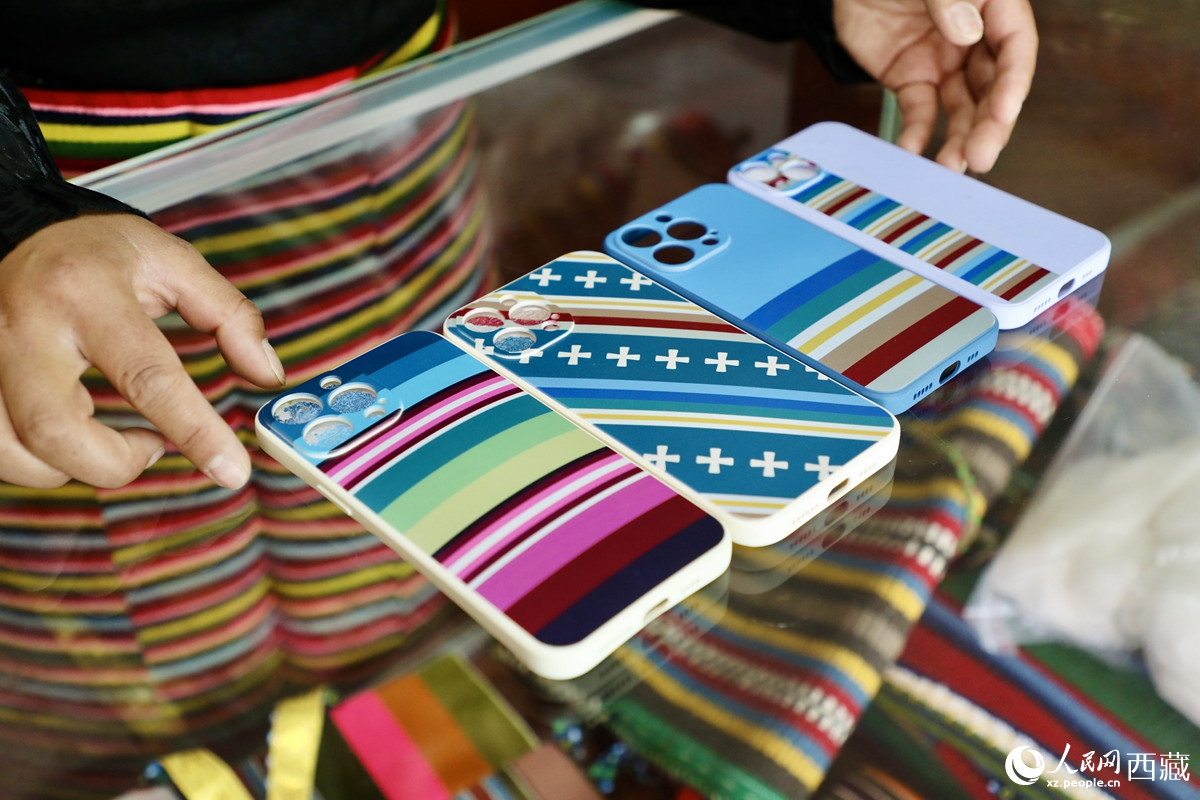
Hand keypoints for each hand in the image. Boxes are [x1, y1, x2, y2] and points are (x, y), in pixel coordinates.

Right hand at [0, 213, 285, 489]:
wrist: (15, 232)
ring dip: (74, 468)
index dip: (195, 430)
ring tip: (113, 442)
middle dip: (113, 464)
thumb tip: (268, 374)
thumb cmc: (97, 255)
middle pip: (55, 430)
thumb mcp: (172, 263)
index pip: (147, 375)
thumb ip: (229, 316)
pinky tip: (72, 442)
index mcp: (87, 293)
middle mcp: (25, 328)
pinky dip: (38, 463)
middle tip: (152, 449)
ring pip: (14, 451)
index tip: (233, 470)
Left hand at [834, 0, 1036, 172]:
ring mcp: (944, 62)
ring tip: (951, 167)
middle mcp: (975, 39)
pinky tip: (910, 153)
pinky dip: (915, 134)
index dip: (1013, 83)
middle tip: (981, 157)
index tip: (1005, 112)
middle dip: (989, 125)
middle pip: (992, 88)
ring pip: (960, 108)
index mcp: (994, 6)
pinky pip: (918, 112)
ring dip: (958, 139)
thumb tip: (967, 33)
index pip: (1015, 49)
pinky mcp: (911, 79)